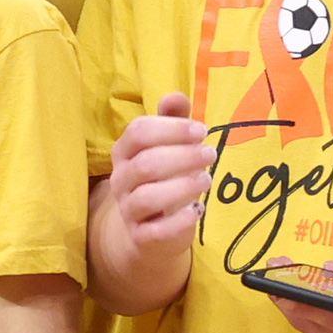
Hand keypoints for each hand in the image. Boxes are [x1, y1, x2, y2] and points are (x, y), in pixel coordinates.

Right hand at [108, 93, 213, 258]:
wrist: (150, 231)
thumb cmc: (165, 178)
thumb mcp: (169, 146)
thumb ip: (172, 121)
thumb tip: (174, 95)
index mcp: (125, 153)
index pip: (138, 132)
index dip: (172, 128)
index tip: (201, 131)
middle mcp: (121, 181)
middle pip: (146, 163)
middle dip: (184, 156)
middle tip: (211, 155)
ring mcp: (128, 210)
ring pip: (147, 197)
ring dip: (183, 186)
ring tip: (206, 181)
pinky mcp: (142, 237)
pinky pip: (156, 231)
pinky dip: (181, 220)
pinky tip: (198, 210)